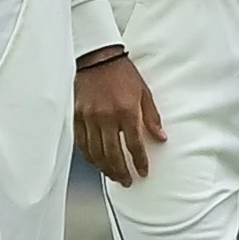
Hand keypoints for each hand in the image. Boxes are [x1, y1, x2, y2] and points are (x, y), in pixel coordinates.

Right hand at [74, 51, 163, 184]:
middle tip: (127, 181)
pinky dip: (90, 156)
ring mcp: (90, 118)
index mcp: (126, 111)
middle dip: (121, 171)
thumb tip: (161, 138)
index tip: (143, 172)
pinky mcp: (77, 116)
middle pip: (113, 154)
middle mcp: (107, 117)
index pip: (134, 145)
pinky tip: (96, 162)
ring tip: (113, 176)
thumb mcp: (144, 92)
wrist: (98, 57)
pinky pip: (82, 143)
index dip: (139, 162)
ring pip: (96, 152)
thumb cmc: (123, 73)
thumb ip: (152, 117)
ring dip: (106, 168)